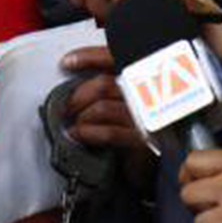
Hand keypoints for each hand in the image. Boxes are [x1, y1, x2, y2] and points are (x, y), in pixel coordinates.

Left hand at [61, 46, 155, 186]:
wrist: (155, 166)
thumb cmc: (137, 131)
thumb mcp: (125, 101)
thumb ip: (108, 85)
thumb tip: (76, 77)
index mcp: (143, 79)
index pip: (114, 57)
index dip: (89, 56)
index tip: (68, 62)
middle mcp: (147, 95)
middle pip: (103, 84)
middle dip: (78, 96)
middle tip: (67, 106)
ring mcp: (146, 118)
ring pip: (102, 107)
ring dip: (81, 117)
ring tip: (74, 124)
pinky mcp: (143, 141)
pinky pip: (109, 132)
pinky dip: (87, 133)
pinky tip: (79, 135)